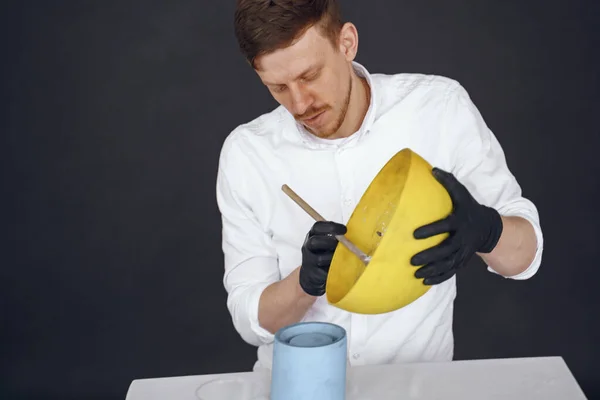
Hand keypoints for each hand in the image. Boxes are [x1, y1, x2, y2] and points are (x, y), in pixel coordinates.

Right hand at [299, 221, 346, 295]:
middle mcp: (307, 246)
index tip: (344, 230)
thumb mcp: (327, 243)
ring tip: (342, 258)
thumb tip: (355, 235)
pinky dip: (333, 270)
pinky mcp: (312, 273)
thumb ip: (336, 237)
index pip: (317, 227)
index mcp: (312, 235)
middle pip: (314, 242)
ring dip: (333, 258)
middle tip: (342, 244)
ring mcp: (308, 261)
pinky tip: (339, 268)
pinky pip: (323, 272)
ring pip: (319, 258)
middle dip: (330, 242)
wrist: (312, 274)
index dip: (331, 226)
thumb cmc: (323, 254)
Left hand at [410, 167, 502, 284]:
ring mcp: (464, 251)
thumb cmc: (469, 207)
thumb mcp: (462, 193)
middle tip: (412, 260)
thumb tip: (432, 169)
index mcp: (460, 221)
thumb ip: (448, 182)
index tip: (414, 235)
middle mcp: (463, 238)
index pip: (445, 226)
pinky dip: (439, 278)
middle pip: (446, 250)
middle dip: (429, 256)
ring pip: (448, 264)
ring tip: (416, 274)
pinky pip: (452, 272)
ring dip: (432, 270)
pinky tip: (425, 282)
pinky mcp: (463, 260)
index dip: (431, 231)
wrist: (489, 227)